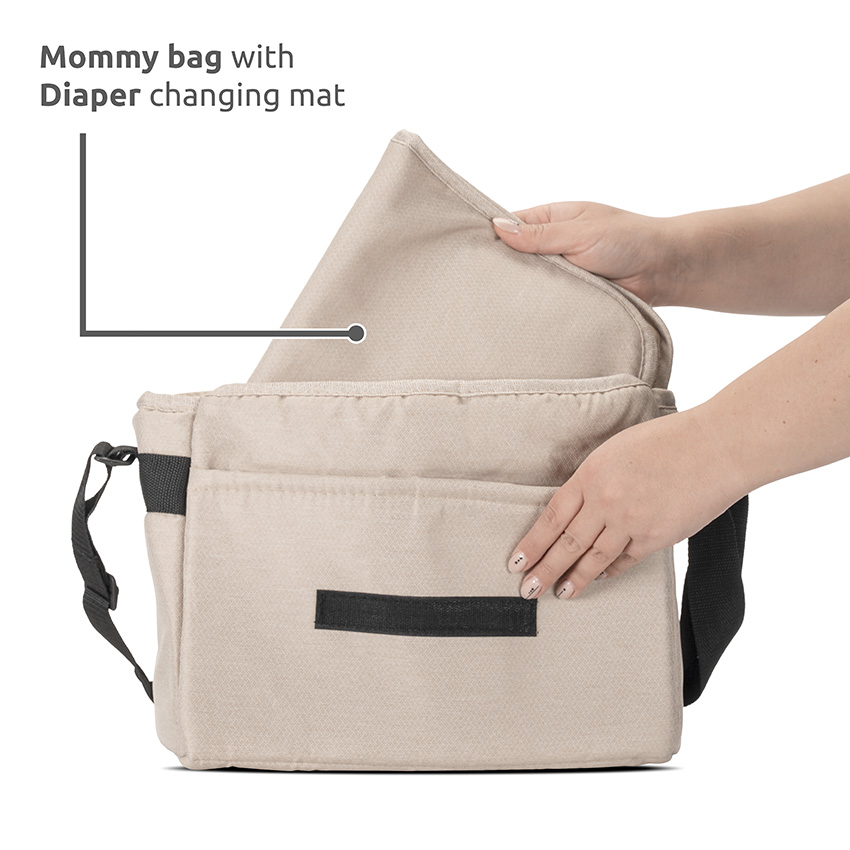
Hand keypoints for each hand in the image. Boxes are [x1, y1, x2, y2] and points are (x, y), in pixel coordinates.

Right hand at [492, 202, 681, 306]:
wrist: (666, 270)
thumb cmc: (629, 239)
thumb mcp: (580, 232)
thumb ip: (539, 235)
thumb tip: (497, 227)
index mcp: (553, 220)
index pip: (511, 225)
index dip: (491, 237)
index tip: (468, 252)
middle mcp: (553, 246)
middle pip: (515, 258)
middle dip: (500, 270)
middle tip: (473, 285)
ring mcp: (562, 273)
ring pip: (529, 284)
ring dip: (520, 293)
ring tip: (490, 305)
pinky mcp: (571, 298)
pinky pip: (548, 303)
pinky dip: (538, 309)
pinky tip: (519, 318)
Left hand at [508, 407, 746, 599]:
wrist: (716, 447)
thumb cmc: (668, 440)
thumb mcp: (617, 450)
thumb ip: (595, 479)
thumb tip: (580, 508)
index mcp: (591, 475)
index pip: (552, 517)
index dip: (532, 543)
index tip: (517, 561)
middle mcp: (606, 502)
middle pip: (566, 544)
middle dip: (543, 570)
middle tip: (527, 589)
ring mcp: (631, 523)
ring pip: (593, 559)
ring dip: (573, 579)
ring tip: (558, 594)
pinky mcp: (656, 538)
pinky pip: (625, 561)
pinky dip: (609, 571)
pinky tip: (597, 578)